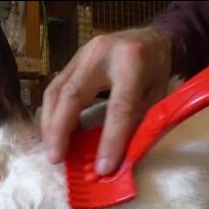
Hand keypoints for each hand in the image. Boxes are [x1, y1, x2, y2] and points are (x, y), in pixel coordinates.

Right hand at [41, 27, 172, 174]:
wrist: (152, 38)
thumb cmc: (157, 71)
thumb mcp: (158, 97)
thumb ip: (138, 123)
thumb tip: (115, 159)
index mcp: (132, 62)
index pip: (119, 106)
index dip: (110, 139)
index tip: (102, 169)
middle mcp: (101, 53)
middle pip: (72, 94)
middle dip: (60, 129)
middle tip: (56, 159)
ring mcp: (82, 53)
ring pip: (56, 90)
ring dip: (50, 124)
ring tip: (53, 150)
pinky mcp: (72, 60)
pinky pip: (56, 88)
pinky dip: (53, 114)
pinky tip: (56, 133)